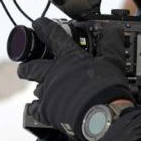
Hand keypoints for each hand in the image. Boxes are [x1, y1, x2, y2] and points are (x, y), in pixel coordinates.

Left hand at [17, 18, 133, 140]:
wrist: (101, 116)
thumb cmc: (107, 88)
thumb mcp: (113, 62)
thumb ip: (111, 44)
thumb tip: (113, 30)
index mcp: (69, 57)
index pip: (52, 35)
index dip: (43, 27)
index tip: (38, 24)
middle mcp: (53, 72)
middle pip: (31, 65)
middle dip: (27, 63)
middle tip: (26, 63)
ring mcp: (48, 92)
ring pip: (34, 87)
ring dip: (38, 86)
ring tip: (42, 87)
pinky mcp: (46, 111)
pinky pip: (35, 109)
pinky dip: (37, 108)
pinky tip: (39, 108)